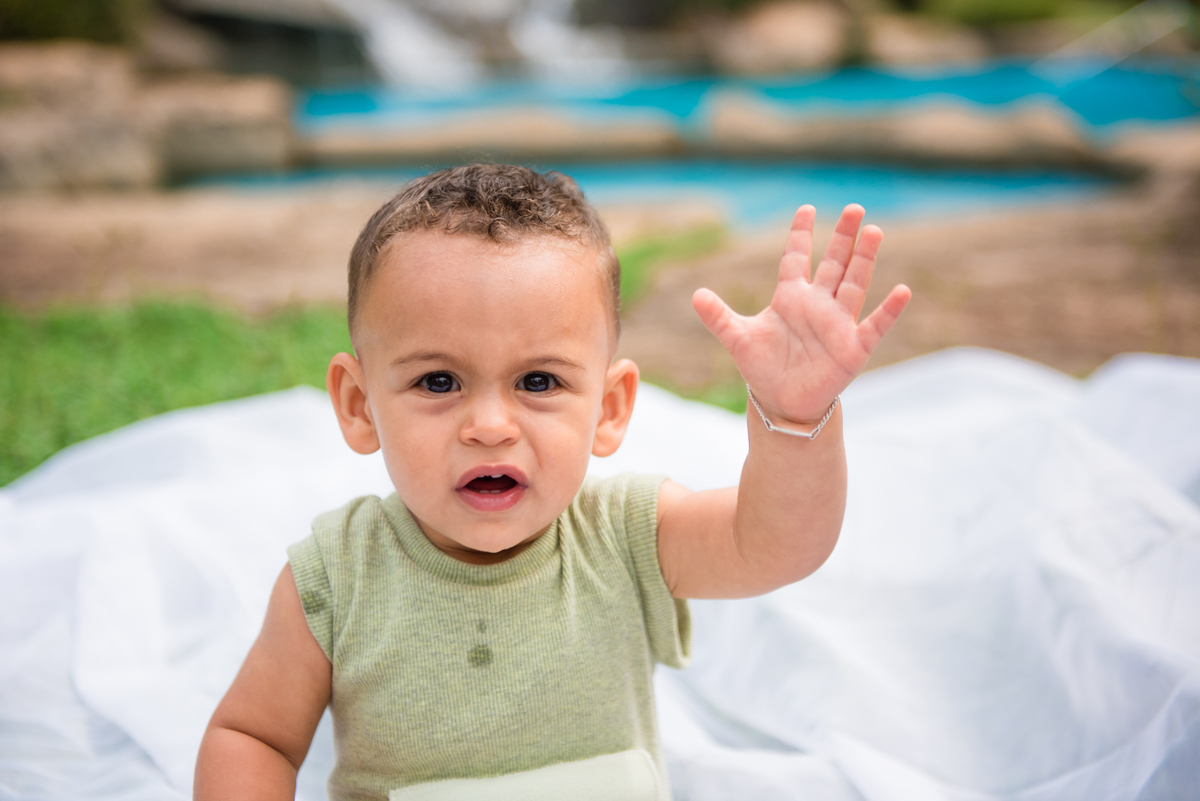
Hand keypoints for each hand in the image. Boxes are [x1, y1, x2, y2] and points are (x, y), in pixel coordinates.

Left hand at [693, 204, 909, 422]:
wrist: (782, 402)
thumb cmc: (763, 367)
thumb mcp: (738, 339)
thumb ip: (719, 317)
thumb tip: (696, 295)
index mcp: (790, 297)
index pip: (796, 257)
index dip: (800, 234)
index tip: (805, 208)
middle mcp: (818, 304)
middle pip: (833, 262)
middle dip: (843, 236)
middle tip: (854, 207)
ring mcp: (838, 323)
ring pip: (854, 283)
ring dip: (864, 259)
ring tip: (874, 231)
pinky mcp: (854, 347)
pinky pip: (875, 325)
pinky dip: (888, 310)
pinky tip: (902, 290)